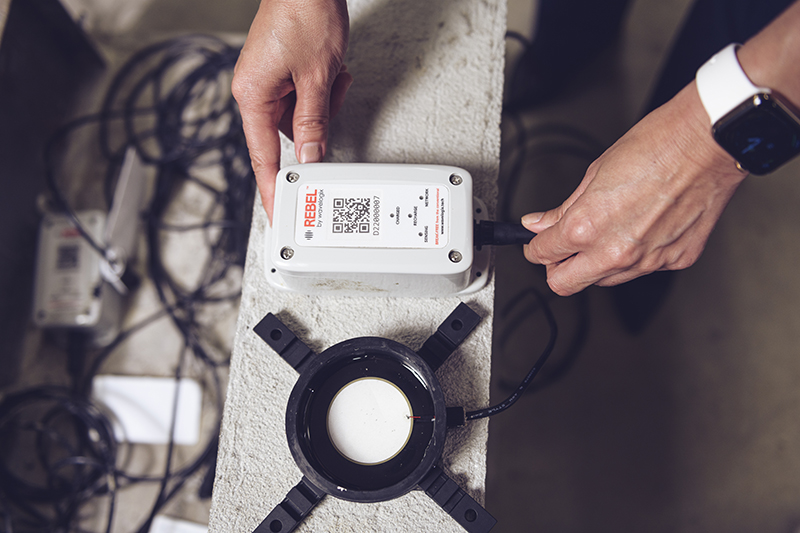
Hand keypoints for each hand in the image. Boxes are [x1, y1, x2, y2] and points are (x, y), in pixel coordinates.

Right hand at [232, 0, 351, 219]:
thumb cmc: (304, 12)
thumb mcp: (317, 78)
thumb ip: (314, 124)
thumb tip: (312, 158)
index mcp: (253, 96)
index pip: (263, 157)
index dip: (274, 188)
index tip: (280, 212)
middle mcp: (255, 90)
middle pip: (288, 135)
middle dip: (317, 126)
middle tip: (332, 103)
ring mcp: (269, 81)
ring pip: (302, 117)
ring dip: (325, 105)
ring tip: (333, 76)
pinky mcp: (282, 72)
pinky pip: (305, 98)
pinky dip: (324, 91)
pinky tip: (332, 71)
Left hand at [522, 83, 747, 295]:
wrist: (707, 143)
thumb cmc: (655, 147)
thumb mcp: (594, 174)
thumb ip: (564, 209)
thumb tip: (539, 224)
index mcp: (586, 227)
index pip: (543, 255)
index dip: (534, 248)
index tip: (536, 243)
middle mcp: (614, 252)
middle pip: (565, 284)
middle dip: (557, 269)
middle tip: (560, 251)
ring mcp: (646, 261)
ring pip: (604, 280)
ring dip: (595, 264)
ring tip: (607, 232)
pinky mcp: (675, 261)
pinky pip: (642, 269)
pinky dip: (634, 256)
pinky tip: (641, 229)